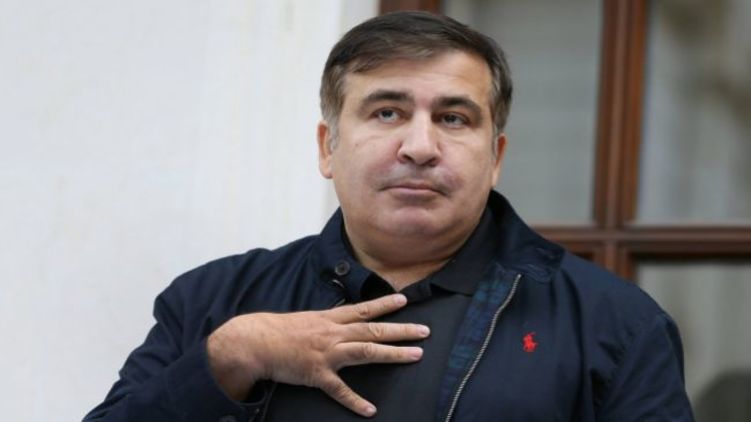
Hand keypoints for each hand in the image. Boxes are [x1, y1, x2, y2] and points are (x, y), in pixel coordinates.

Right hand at [207, 293, 428, 416]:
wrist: (254, 342)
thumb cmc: (279, 331)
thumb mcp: (307, 319)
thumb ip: (327, 321)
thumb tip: (343, 318)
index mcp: (330, 319)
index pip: (363, 309)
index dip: (385, 304)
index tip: (405, 299)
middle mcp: (333, 333)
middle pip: (373, 329)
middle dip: (401, 329)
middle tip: (425, 331)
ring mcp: (327, 353)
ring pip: (366, 351)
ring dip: (392, 353)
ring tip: (415, 355)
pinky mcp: (317, 374)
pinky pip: (339, 390)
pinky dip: (355, 401)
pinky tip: (370, 410)